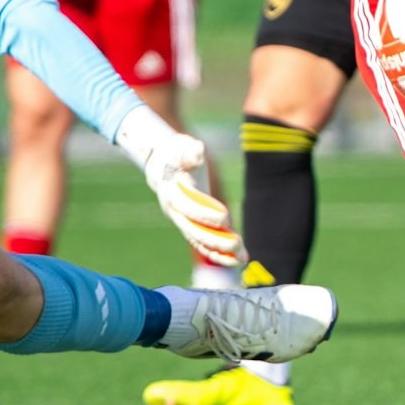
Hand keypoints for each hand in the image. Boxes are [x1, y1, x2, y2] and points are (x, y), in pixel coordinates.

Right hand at [141, 134, 246, 268]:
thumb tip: (198, 153)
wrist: (162, 165)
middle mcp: (175, 211)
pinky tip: (236, 259)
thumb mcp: (181, 145)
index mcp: (172, 191)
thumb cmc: (176, 153)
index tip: (226, 218)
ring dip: (220, 251)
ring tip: (242, 258)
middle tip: (237, 244)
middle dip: (215, 239)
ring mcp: (182, 221)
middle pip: (194, 230)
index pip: (189, 206)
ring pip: (199, 241)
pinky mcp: (190, 226)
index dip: (206, 214)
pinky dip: (217, 253)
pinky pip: (202, 244)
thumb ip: (189, 150)